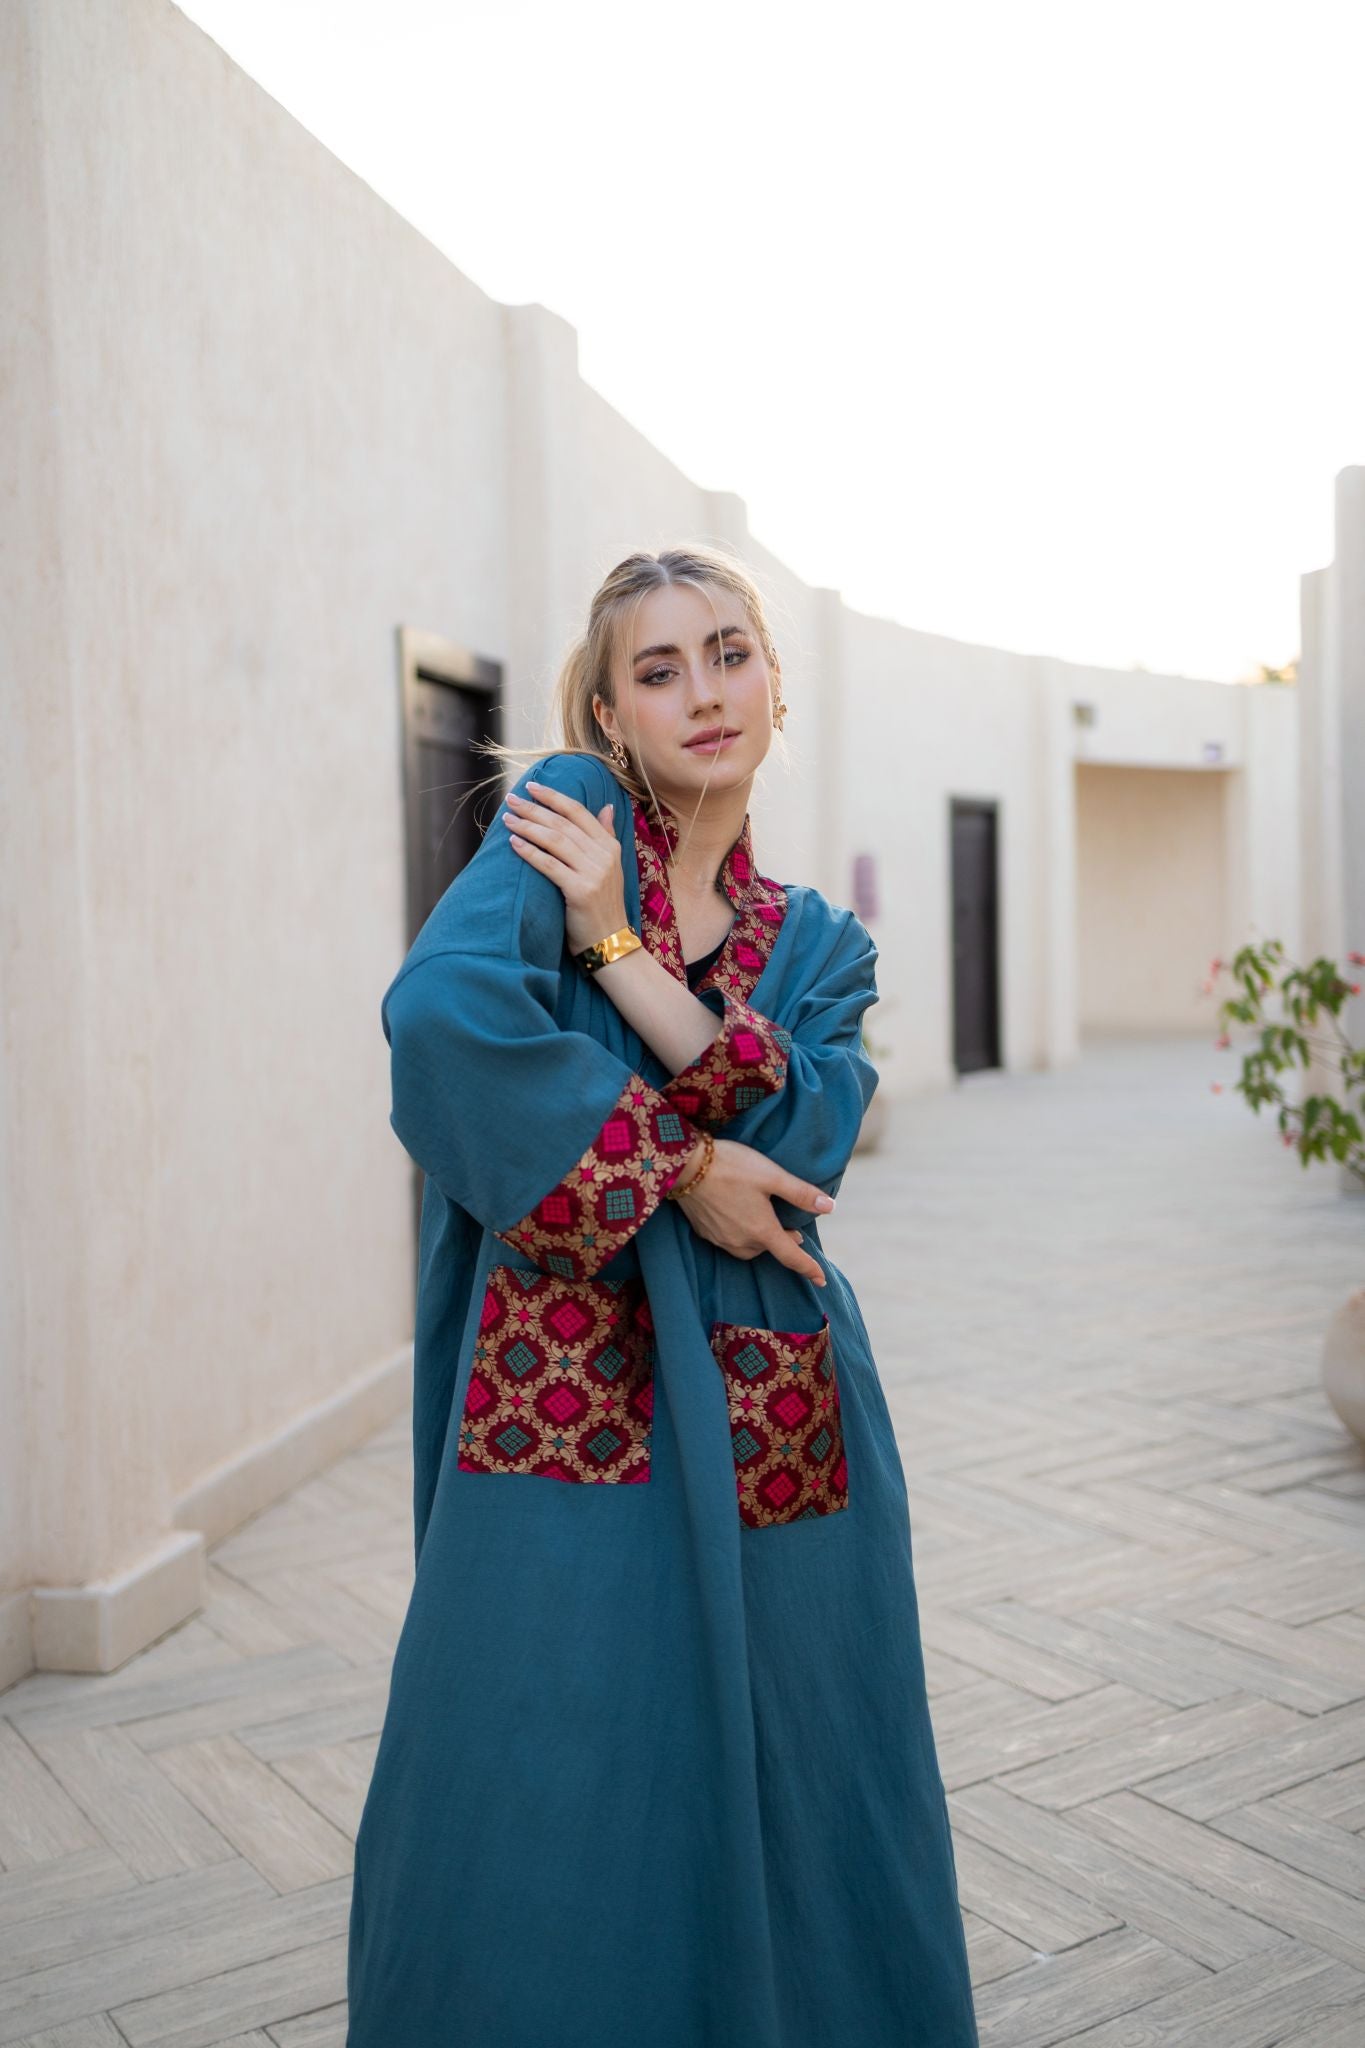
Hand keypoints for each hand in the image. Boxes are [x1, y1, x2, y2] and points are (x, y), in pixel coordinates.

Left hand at [501, 781, 628, 952]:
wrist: (610, 941)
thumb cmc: (603, 904)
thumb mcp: (612, 866)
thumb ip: (607, 834)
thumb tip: (607, 806)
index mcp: (610, 846)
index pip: (579, 812)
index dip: (554, 797)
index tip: (531, 787)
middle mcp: (604, 855)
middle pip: (562, 824)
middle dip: (534, 809)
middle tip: (511, 799)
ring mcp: (594, 873)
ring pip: (555, 841)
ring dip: (528, 827)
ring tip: (507, 819)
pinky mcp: (580, 891)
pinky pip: (549, 865)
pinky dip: (530, 852)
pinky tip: (514, 843)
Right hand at [674, 1137, 833, 1286]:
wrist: (684, 1165)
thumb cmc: (732, 1166)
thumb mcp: (772, 1175)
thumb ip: (801, 1193)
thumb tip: (830, 1207)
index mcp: (762, 1230)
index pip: (791, 1257)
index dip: (809, 1269)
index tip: (821, 1281)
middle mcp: (741, 1241)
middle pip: (768, 1250)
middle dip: (783, 1243)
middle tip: (792, 1231)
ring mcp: (720, 1238)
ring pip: (747, 1249)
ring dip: (761, 1241)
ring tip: (765, 1225)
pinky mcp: (703, 1231)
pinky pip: (728, 1242)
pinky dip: (740, 1236)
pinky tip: (738, 1220)